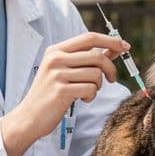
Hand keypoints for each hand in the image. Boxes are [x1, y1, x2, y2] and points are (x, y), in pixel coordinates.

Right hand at [1, 32, 126, 155]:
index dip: (110, 41)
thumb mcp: (66, 71)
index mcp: (56, 50)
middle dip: (110, 68)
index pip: (89, 37)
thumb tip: (114, 48)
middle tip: (111, 79)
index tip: (125, 46)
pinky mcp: (61, 91)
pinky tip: (82, 99)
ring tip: (87, 92)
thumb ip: (88, 59)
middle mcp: (55, 59)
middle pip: (96, 56)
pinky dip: (91, 96)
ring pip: (96, 74)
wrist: (29, 117)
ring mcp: (57, 74)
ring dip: (98, 86)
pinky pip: (90, 88)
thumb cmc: (51, 94)